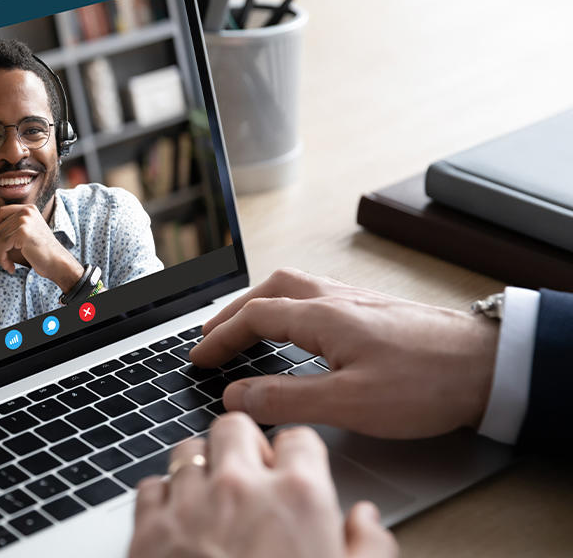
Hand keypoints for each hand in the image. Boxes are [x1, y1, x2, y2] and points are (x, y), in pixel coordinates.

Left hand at [0, 204, 83, 291]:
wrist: (57, 263)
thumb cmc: (40, 252)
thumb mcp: (24, 234)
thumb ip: (10, 229)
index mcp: (28, 208)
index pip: (1, 212)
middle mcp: (26, 211)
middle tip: (4, 259)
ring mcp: (24, 220)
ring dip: (0, 255)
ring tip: (8, 264)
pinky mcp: (22, 232)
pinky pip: (2, 246)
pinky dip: (2, 259)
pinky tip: (11, 267)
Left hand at [129, 413, 396, 557]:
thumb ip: (369, 546)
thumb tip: (365, 518)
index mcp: (297, 497)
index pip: (299, 438)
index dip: (299, 454)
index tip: (297, 470)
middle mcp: (239, 488)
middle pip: (235, 425)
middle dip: (244, 445)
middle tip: (251, 476)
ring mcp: (188, 505)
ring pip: (187, 450)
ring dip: (201, 468)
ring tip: (213, 502)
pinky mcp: (147, 530)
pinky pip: (150, 486)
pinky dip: (163, 499)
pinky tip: (180, 525)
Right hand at [190, 268, 499, 437]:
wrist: (489, 365)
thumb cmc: (426, 382)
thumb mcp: (349, 402)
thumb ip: (287, 398)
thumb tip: (237, 394)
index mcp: (322, 316)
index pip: (253, 316)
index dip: (220, 338)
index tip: (199, 358)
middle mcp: (336, 298)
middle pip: (269, 289)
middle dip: (233, 311)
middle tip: (211, 335)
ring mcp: (357, 300)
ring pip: (293, 287)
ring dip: (260, 303)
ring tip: (244, 326)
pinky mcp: (375, 310)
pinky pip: (315, 295)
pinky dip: (288, 305)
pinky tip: (298, 326)